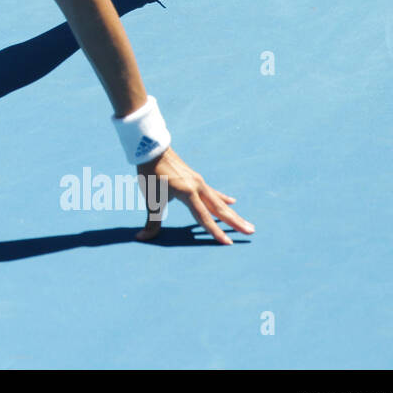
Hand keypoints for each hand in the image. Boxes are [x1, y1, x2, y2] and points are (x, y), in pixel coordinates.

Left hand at [135, 147, 254, 244]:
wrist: (152, 149)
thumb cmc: (150, 174)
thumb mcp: (150, 199)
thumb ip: (151, 221)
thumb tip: (141, 238)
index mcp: (188, 193)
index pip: (204, 218)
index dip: (215, 231)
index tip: (229, 242)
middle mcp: (198, 188)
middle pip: (219, 209)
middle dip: (235, 222)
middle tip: (251, 232)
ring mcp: (199, 182)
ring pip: (219, 202)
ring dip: (233, 213)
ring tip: (247, 223)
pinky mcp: (196, 178)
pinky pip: (213, 191)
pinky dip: (223, 198)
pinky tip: (233, 201)